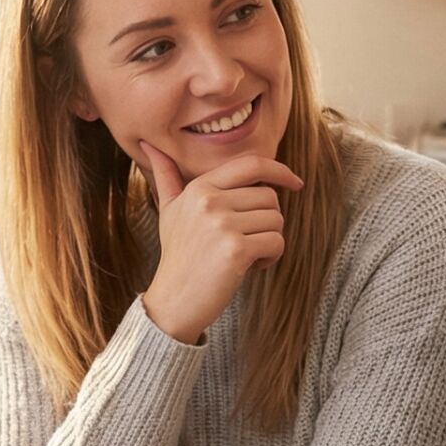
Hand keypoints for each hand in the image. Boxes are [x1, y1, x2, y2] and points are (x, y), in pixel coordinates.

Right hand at [138, 142, 302, 343]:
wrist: (173, 300)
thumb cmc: (177, 255)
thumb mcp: (169, 211)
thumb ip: (166, 177)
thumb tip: (149, 145)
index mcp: (199, 188)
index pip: (251, 164)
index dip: (279, 170)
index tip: (296, 183)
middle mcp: (210, 202)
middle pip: (269, 197)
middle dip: (268, 220)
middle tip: (250, 240)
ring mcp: (223, 225)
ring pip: (276, 220)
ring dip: (270, 240)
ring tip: (249, 255)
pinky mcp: (236, 250)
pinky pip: (276, 242)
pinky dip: (272, 257)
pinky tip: (253, 267)